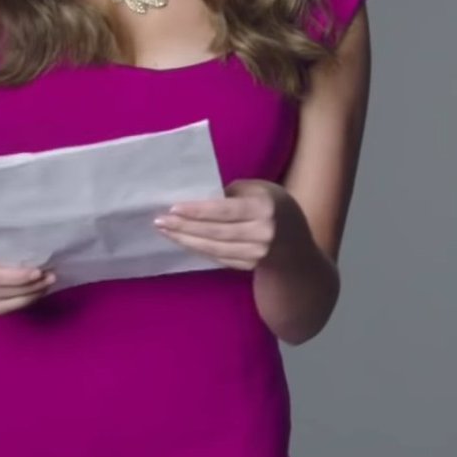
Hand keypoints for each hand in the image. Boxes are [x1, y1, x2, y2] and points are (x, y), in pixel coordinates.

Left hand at [154, 180, 296, 270]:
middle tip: (160, 220)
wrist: (297, 248)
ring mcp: (255, 254)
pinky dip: (197, 248)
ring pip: (213, 247)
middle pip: (215, 231)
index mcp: (264, 208)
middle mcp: (261, 233)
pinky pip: (217, 257)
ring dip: (186, 239)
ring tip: (165, 230)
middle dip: (184, 226)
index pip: (225, 210)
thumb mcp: (263, 190)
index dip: (198, 211)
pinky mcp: (247, 266)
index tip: (173, 207)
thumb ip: (235, 192)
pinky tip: (182, 241)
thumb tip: (202, 197)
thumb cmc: (276, 208)